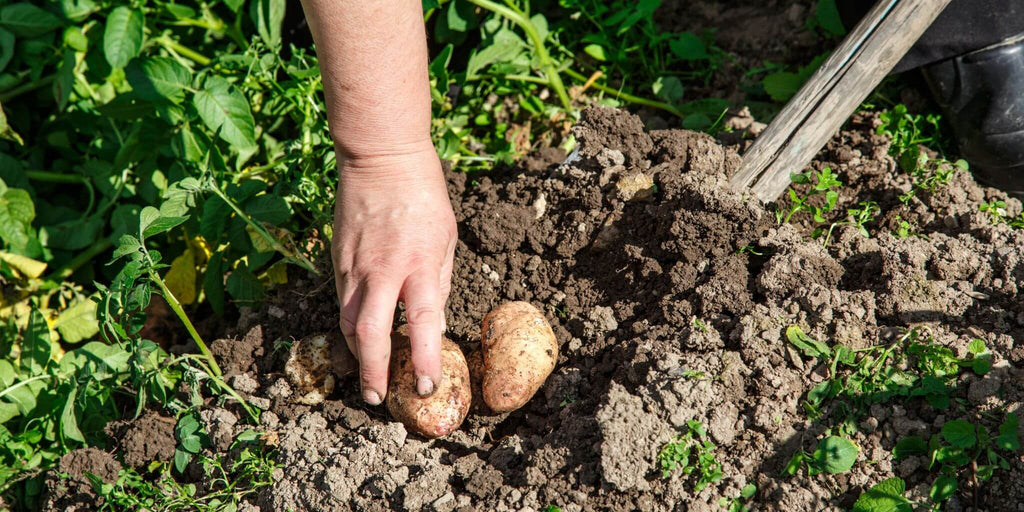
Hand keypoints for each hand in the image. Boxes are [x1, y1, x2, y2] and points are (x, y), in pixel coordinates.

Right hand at [332, 142, 456, 405]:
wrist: (381, 158)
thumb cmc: (423, 196)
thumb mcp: (447, 238)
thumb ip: (439, 282)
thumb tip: (432, 322)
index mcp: (420, 264)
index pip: (423, 323)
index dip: (424, 360)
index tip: (426, 387)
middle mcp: (383, 271)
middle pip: (370, 334)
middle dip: (374, 372)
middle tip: (378, 399)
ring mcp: (354, 267)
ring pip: (348, 323)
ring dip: (358, 355)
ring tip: (369, 378)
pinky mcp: (337, 261)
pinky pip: (342, 303)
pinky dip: (349, 327)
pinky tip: (359, 340)